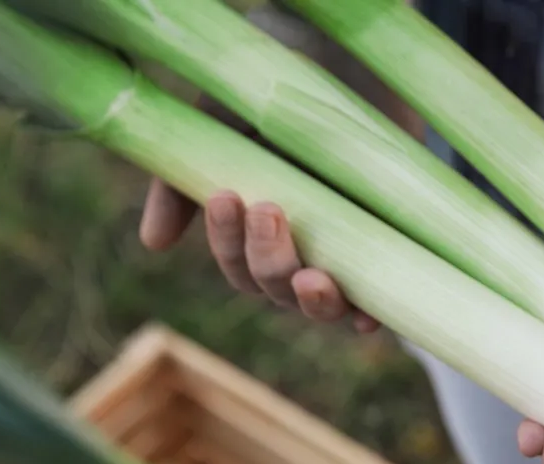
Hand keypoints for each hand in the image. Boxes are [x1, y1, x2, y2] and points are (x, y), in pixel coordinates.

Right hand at [137, 97, 381, 333]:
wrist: (348, 67)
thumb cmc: (272, 103)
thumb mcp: (221, 127)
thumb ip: (182, 180)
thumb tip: (154, 243)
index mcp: (256, 238)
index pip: (236, 265)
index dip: (227, 242)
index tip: (226, 196)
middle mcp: (299, 257)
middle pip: (275, 288)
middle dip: (268, 259)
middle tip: (269, 210)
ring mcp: (345, 258)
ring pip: (322, 305)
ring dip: (314, 300)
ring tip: (313, 278)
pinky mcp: (390, 251)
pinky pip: (381, 299)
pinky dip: (371, 314)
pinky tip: (365, 317)